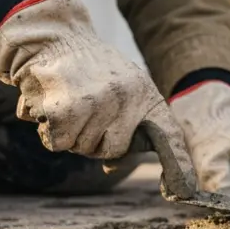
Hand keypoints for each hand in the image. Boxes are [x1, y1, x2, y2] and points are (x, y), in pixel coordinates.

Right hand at [0, 0, 178, 160]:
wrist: (51, 38)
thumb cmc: (86, 70)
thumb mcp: (118, 89)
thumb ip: (123, 124)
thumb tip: (111, 167)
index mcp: (144, 93)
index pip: (170, 136)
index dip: (178, 165)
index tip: (181, 190)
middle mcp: (125, 99)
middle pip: (110, 151)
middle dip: (92, 140)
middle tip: (82, 112)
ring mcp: (96, 104)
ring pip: (80, 148)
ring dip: (68, 134)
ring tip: (66, 102)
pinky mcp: (66, 109)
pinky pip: (58, 143)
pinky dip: (48, 131)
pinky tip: (50, 105)